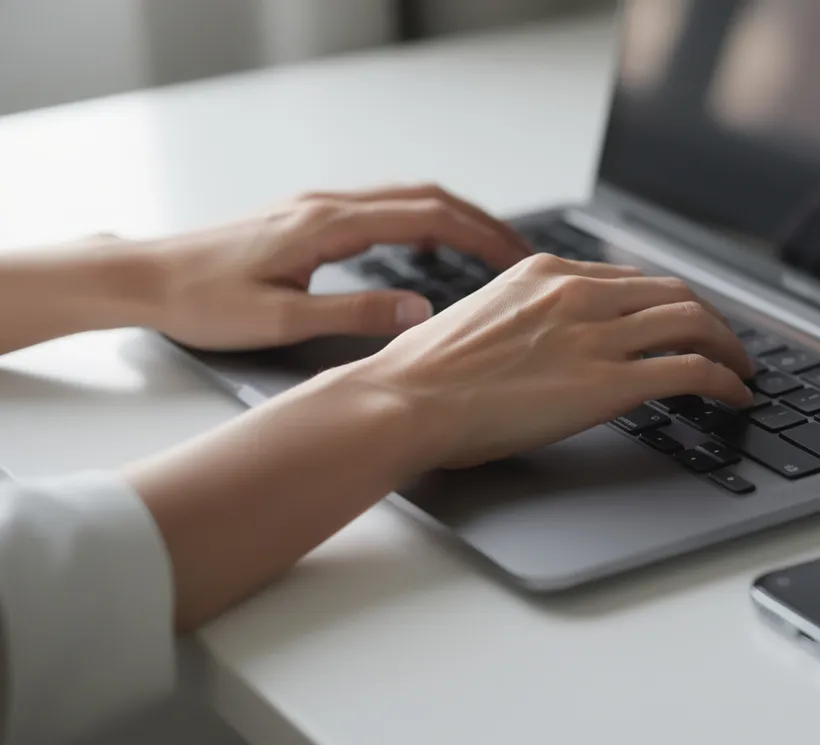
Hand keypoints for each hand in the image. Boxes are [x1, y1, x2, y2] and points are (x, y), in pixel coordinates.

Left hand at [143, 183, 531, 349]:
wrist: (146, 277)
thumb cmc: (203, 302)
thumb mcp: (282, 320)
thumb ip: (356, 315)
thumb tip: (423, 313)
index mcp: (329, 226)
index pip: (427, 217)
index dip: (480, 237)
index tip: (517, 259)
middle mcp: (328, 206)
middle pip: (426, 199)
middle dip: (480, 223)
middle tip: (522, 255)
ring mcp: (318, 207)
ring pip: (406, 199)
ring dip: (455, 219)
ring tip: (491, 251)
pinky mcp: (308, 218)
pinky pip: (384, 209)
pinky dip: (424, 221)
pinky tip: (432, 246)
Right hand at [338, 253, 755, 472]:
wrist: (406, 399)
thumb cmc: (426, 372)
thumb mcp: (481, 318)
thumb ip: (525, 316)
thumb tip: (545, 339)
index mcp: (546, 272)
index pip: (631, 279)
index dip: (668, 303)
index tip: (683, 323)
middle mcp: (578, 292)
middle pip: (674, 293)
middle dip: (712, 320)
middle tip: (727, 346)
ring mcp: (596, 335)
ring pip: (694, 323)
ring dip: (730, 348)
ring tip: (742, 371)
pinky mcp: (609, 382)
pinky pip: (691, 370)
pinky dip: (725, 379)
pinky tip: (735, 395)